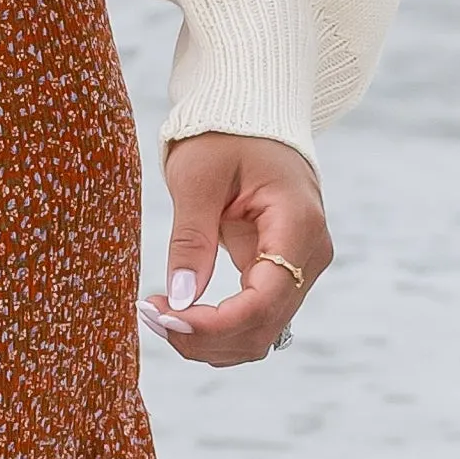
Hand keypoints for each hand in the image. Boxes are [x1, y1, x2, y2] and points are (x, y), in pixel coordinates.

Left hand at [146, 134, 330, 368]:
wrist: (252, 118)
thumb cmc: (226, 136)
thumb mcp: (198, 179)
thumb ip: (191, 240)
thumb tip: (180, 299)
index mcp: (297, 226)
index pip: (262, 301)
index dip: (213, 324)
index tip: (164, 316)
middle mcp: (309, 255)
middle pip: (262, 327)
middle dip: (204, 336)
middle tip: (150, 316)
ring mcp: (299, 268)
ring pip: (259, 334)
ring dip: (208, 340)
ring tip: (158, 316)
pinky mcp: (280, 274)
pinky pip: (252, 319)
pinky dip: (216, 328)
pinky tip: (178, 314)